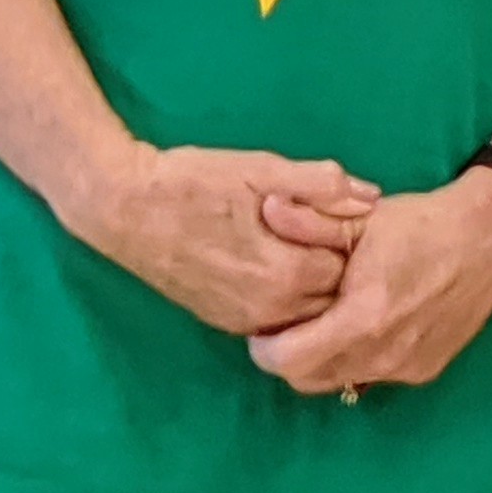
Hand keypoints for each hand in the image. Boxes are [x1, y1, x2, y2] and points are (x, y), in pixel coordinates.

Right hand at [69, 143, 375, 337]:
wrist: (120, 208)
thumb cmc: (192, 181)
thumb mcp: (261, 169)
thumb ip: (320, 185)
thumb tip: (371, 197)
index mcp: (286, 272)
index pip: (353, 267)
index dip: (352, 238)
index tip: (344, 214)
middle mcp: (269, 308)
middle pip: (335, 296)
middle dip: (341, 266)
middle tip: (330, 230)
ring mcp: (244, 321)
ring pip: (308, 312)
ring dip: (316, 285)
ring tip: (307, 245)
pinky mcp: (225, 323)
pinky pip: (278, 319)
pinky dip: (289, 299)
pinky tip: (281, 265)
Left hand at [248, 171, 491, 396]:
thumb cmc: (425, 223)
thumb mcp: (363, 216)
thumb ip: (310, 221)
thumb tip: (267, 208)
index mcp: (364, 316)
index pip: (287, 361)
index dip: (264, 348)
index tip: (264, 327)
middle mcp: (385, 353)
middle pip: (307, 380)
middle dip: (288, 358)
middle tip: (289, 326)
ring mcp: (407, 365)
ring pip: (339, 382)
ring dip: (322, 361)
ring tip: (325, 324)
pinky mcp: (426, 368)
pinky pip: (373, 376)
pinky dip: (357, 359)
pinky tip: (365, 327)